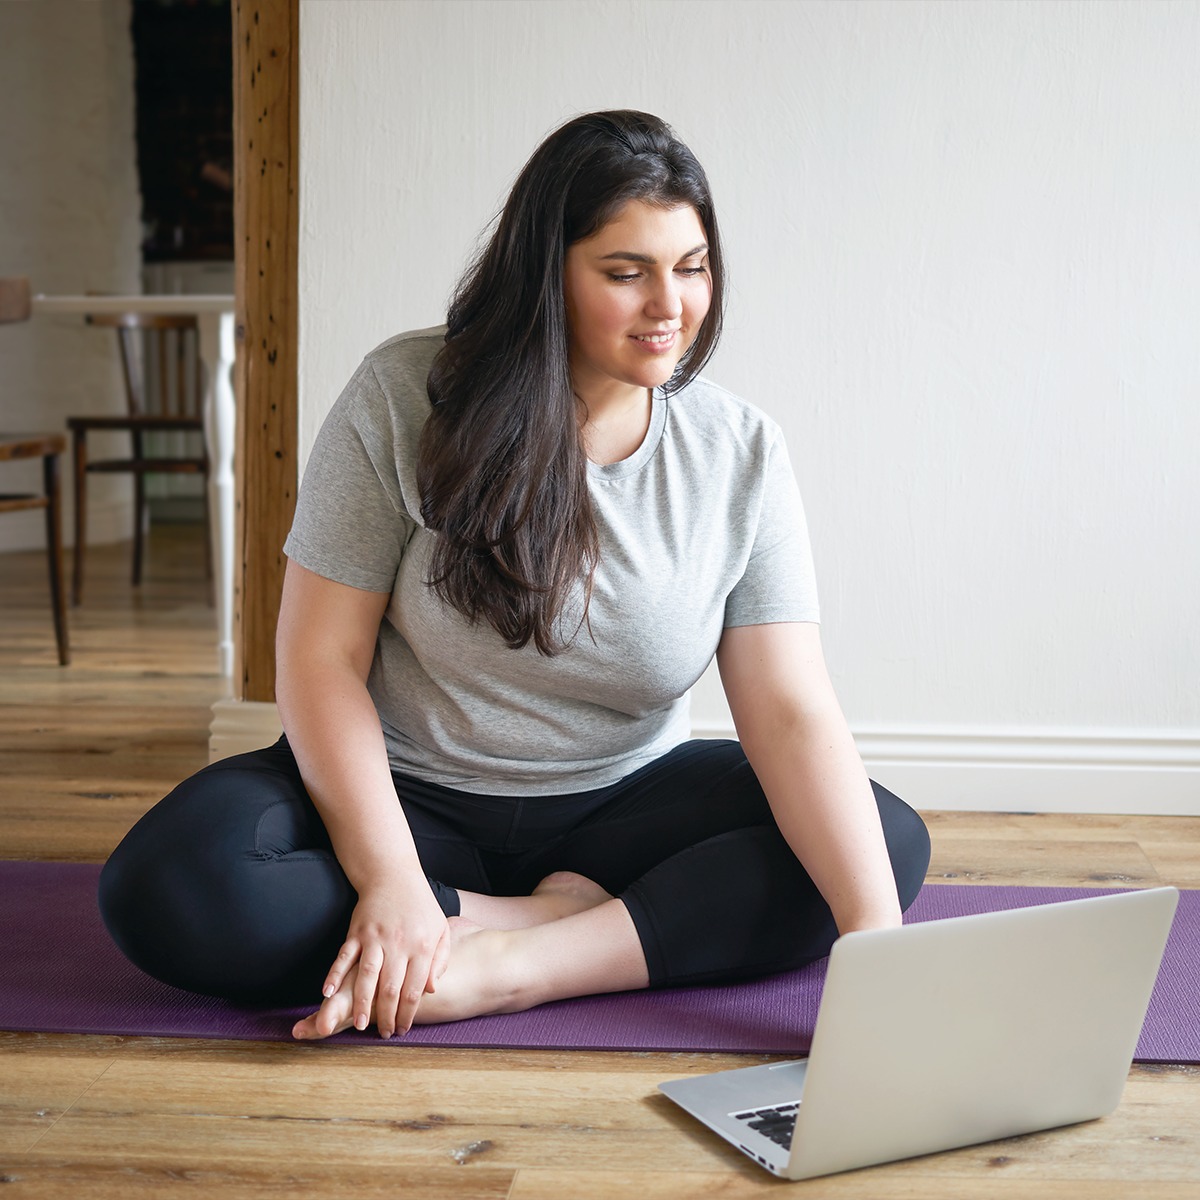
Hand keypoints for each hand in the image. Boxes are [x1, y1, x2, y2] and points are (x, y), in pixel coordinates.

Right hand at [318, 875, 450, 1037]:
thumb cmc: (420, 906)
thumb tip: (431, 990)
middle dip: (386, 1016)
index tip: (403, 1029)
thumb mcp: (440, 929)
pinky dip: (334, 975)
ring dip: (361, 1004)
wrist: (394, 874)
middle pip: (390, 989)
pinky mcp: (356, 931)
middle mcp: (398, 944)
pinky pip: (344, 957)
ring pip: (366, 977)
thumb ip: (440, 960)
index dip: (408, 1013)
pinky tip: (328, 993)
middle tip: (384, 1034)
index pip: (414, 989)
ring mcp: (375, 937)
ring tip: (360, 1025)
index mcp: (421, 946)